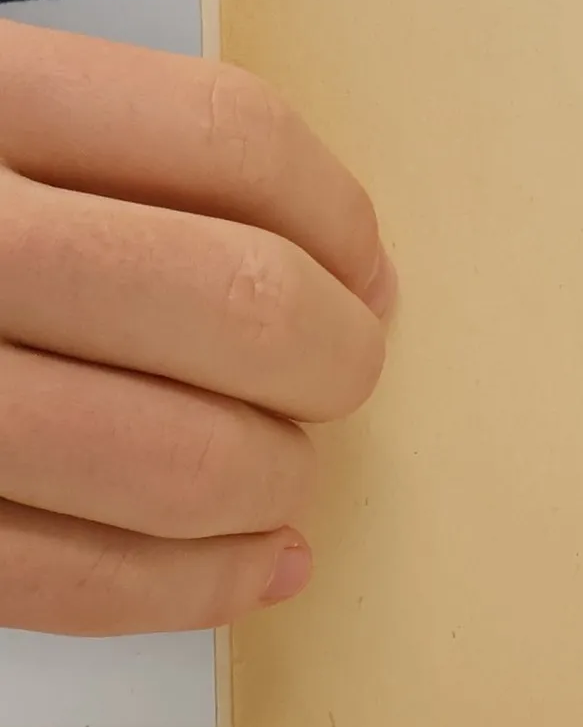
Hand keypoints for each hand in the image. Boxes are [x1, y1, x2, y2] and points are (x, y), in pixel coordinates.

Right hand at [0, 23, 391, 634]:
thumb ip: (124, 157)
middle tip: (337, 376)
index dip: (342, 222)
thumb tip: (348, 274)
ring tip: (281, 470)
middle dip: (336, 361)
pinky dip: (198, 588)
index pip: (234, 138)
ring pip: (175, 457)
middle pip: (240, 303)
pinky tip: (257, 564)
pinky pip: (73, 582)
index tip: (365, 271)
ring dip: (275, 479)